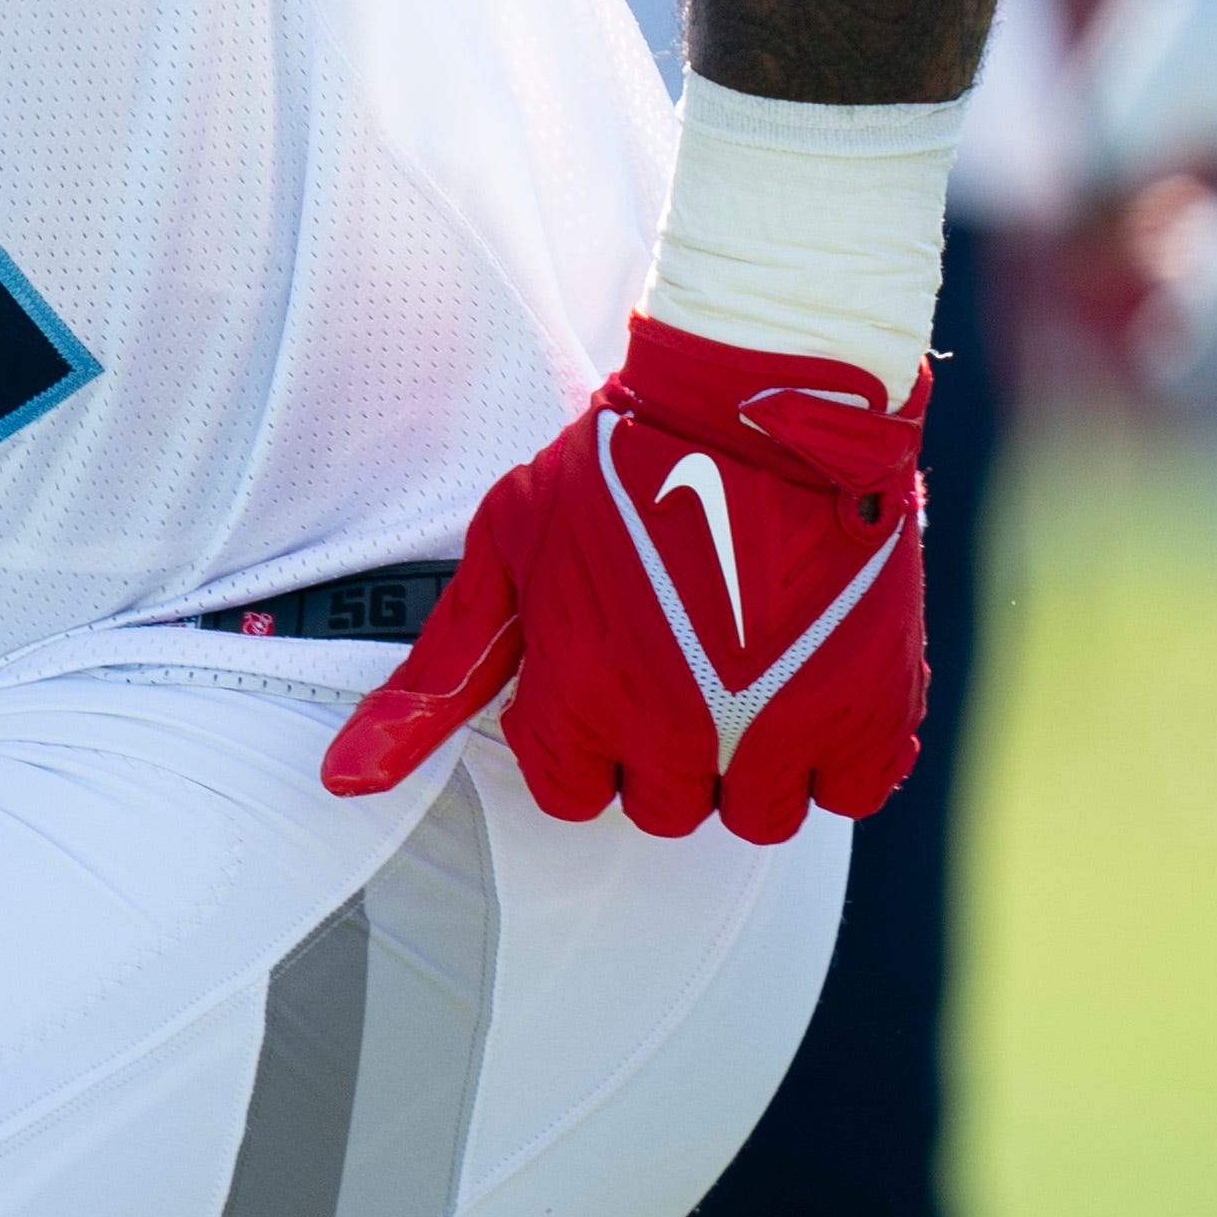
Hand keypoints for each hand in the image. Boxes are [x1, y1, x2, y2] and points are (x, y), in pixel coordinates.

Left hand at [324, 317, 923, 842]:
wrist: (758, 403)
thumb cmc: (619, 466)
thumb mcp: (506, 553)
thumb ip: (436, 678)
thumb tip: (345, 783)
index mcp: (583, 699)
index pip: (573, 793)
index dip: (584, 730)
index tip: (607, 666)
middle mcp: (680, 731)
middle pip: (667, 807)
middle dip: (665, 747)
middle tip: (679, 657)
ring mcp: (780, 728)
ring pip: (758, 812)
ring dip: (750, 757)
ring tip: (744, 665)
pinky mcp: (872, 710)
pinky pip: (852, 792)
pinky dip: (836, 752)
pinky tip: (809, 679)